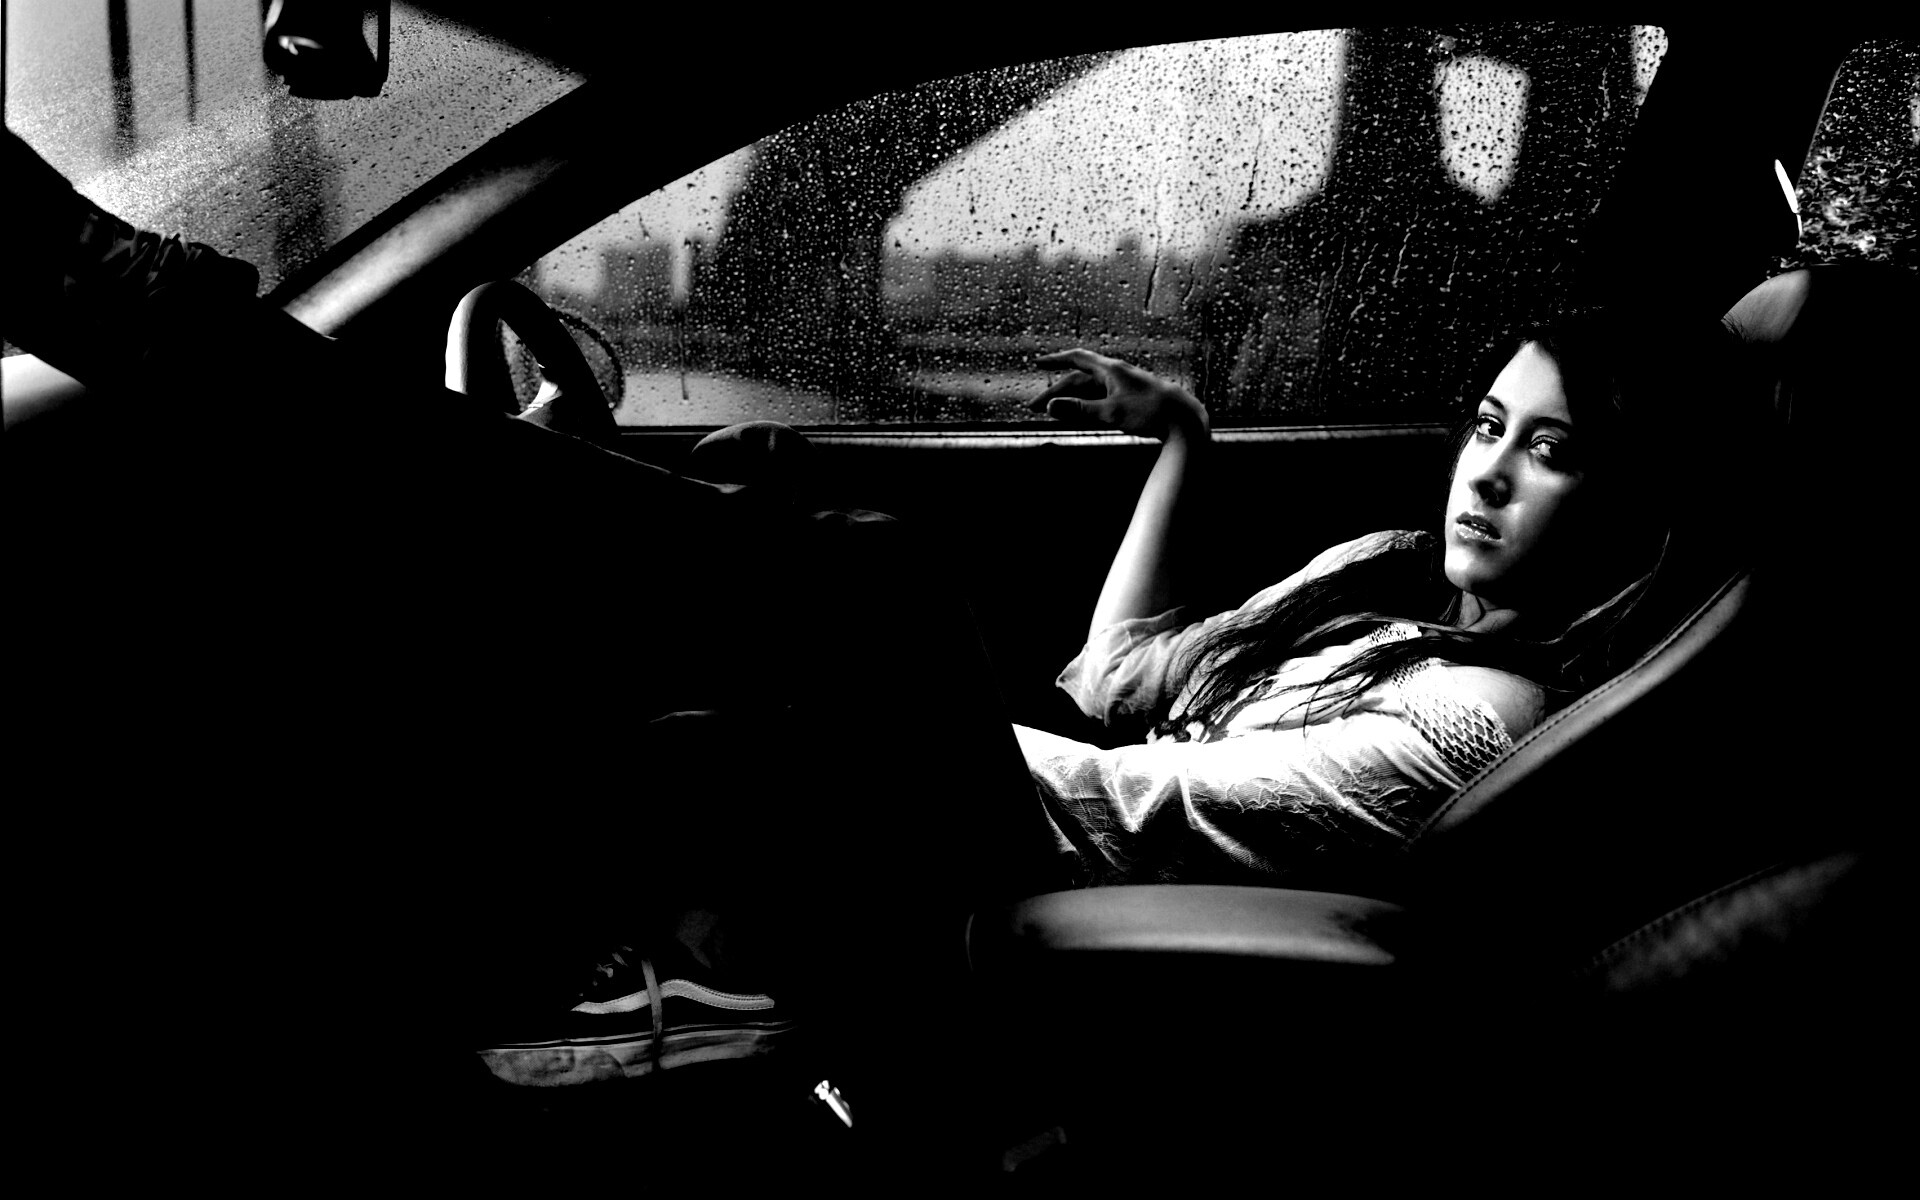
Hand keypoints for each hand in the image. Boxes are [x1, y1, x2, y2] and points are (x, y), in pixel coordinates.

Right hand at [1029, 349, 1207, 439]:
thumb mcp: (1112, 413)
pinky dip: (1085, 405)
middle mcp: (1116, 374)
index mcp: (1111, 370)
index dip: (1055, 360)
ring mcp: (1123, 387)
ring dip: (1069, 400)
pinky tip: (1080, 414)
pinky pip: (1101, 399)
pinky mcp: (1130, 400)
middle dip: (1056, 392)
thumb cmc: (1151, 413)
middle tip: (1034, 408)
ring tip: (1052, 413)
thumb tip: (1051, 407)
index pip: (1076, 359)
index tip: (1038, 362)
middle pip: (1079, 380)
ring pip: (1089, 391)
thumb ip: (1080, 410)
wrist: (1184, 421)